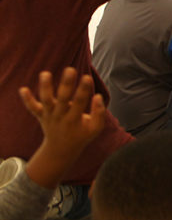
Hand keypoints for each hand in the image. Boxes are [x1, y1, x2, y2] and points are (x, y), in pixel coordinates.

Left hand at [19, 69, 105, 187]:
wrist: (60, 150)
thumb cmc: (81, 136)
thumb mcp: (95, 129)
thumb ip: (99, 113)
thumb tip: (98, 96)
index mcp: (75, 119)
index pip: (81, 102)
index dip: (84, 90)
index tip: (87, 77)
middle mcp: (61, 116)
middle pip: (63, 99)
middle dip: (66, 84)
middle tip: (70, 69)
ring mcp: (49, 115)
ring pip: (46, 101)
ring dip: (45, 87)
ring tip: (45, 73)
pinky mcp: (41, 115)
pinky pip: (32, 108)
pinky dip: (27, 100)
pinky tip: (22, 89)